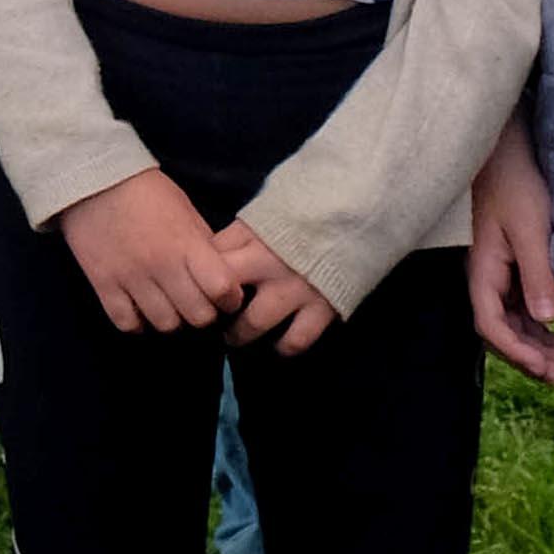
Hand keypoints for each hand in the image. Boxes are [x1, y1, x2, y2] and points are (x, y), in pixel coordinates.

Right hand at [60, 164, 241, 333]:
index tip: (225, 296)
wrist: (94, 178)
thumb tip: (221, 277)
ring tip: (168, 305)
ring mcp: (130, 276)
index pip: (223, 289)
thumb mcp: (185, 210)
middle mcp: (161, 264)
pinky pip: (127, 323)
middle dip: (203, 313)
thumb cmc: (146, 191)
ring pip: (165, 324)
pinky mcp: (103, 283)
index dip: (230, 298)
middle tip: (196, 303)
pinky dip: (137, 322)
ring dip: (171, 318)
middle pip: (198, 316)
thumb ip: (203, 245)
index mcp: (186, 243)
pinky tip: (139, 309)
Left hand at [208, 214, 336, 353]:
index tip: (194, 284)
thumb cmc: (307, 206)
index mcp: (252, 234)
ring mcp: (295, 288)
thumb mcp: (266, 210)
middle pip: (222, 292)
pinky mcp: (322, 307)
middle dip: (211, 307)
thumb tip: (211, 251)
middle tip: (208, 316)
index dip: (196, 273)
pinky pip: (296, 340)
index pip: (210, 258)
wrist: (359, 208)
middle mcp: (268, 263)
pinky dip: (285, 347)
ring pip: (254, 324)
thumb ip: (241, 233)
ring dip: (240, 335)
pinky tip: (279, 345)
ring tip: (236, 338)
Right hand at [469, 119, 553, 386]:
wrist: (509, 153)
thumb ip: (537, 274)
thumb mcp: (530, 229)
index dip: (516, 352)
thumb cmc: (515, 185)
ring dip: (539, 346)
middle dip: (531, 357)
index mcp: (484, 271)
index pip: (491, 325)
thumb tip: (546, 319)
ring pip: (516, 322)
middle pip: (504, 330)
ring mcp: (501, 274)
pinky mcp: (514, 266)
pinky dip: (540, 326)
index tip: (544, 367)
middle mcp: (489, 278)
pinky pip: (524, 306)